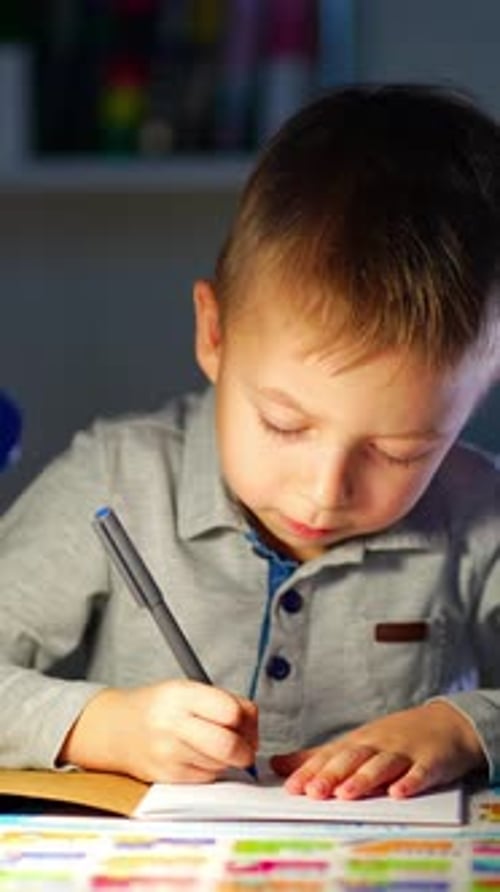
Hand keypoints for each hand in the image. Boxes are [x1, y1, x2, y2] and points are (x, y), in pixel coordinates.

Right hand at [59, 680, 257, 782]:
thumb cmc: (157, 707)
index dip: (246, 719)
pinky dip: (211, 770)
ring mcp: (168, 754)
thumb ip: (223, 702)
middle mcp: (173, 724)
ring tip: (214, 746)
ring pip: (221, 765)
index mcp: (181, 694)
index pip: (231, 711)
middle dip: (246, 749)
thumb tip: (254, 729)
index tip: (244, 722)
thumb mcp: (187, 689)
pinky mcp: (167, 778)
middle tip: (245, 746)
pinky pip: (206, 778)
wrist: (115, 728)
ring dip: (228, 760)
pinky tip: (198, 757)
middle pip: (229, 745)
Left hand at [271, 701, 485, 799]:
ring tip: (346, 794)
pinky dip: (410, 782)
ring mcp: (404, 751)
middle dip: (332, 775)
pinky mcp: (430, 761)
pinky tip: (398, 793)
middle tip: (313, 792)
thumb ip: (317, 757)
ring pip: (382, 764)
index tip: (291, 787)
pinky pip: (420, 772)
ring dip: (364, 778)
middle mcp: (377, 745)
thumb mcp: (355, 743)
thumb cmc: (394, 737)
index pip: (329, 757)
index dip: (311, 771)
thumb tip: (277, 764)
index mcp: (357, 743)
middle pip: (352, 758)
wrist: (445, 723)